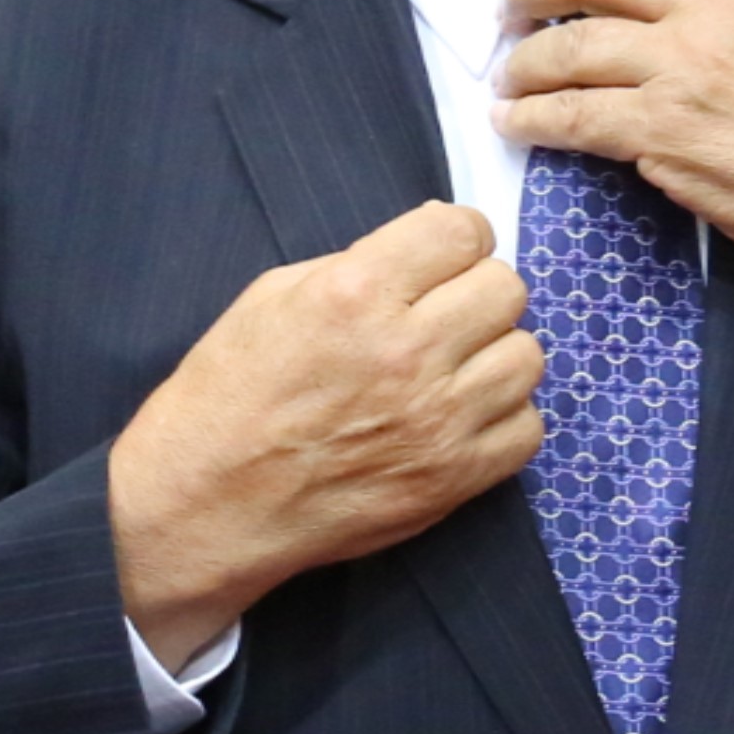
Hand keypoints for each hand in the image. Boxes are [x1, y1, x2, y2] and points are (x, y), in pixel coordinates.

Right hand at [109, 201, 541, 664]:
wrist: (207, 503)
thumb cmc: (228, 396)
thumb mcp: (273, 298)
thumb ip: (358, 266)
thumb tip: (428, 251)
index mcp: (356, 294)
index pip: (463, 230)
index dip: (454, 237)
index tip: (441, 256)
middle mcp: (405, 352)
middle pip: (505, 288)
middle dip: (475, 291)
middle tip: (442, 314)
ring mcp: (437, 420)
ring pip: (526, 356)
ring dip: (493, 354)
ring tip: (453, 367)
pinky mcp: (452, 478)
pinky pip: (526, 429)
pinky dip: (502, 419)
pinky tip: (460, 418)